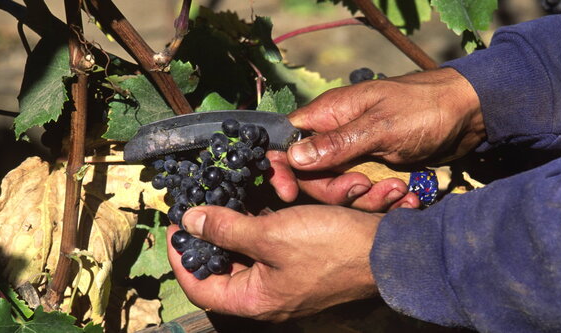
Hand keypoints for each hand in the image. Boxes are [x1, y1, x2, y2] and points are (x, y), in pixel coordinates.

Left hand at [167, 205, 380, 320]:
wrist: (387, 251)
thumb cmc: (329, 246)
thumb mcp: (273, 234)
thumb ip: (227, 228)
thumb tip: (190, 221)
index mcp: (255, 299)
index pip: (200, 287)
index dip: (179, 257)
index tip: (174, 226)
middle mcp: (267, 295)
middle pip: (221, 269)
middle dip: (208, 237)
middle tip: (197, 207)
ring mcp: (285, 281)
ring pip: (245, 255)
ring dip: (234, 227)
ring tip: (224, 199)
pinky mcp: (300, 265)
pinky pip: (269, 247)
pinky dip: (259, 225)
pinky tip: (256, 201)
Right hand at [269, 68, 483, 208]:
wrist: (470, 114)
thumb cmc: (424, 109)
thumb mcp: (379, 127)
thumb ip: (336, 144)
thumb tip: (292, 157)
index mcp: (329, 115)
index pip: (288, 143)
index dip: (283, 169)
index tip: (288, 193)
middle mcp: (338, 136)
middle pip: (312, 176)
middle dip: (334, 191)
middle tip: (363, 188)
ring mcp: (358, 155)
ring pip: (341, 190)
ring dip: (366, 198)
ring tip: (397, 191)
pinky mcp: (378, 171)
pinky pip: (368, 194)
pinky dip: (385, 200)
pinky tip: (408, 196)